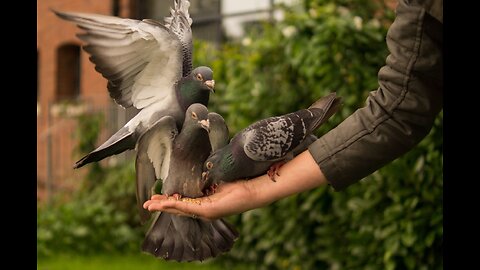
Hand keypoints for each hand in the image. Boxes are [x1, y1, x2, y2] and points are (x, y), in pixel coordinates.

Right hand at [143, 179, 261, 219]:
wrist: (254, 190)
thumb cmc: (239, 183)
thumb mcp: (218, 178)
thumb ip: (207, 177)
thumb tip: (199, 168)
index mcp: (205, 202)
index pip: (183, 202)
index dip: (168, 200)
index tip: (156, 196)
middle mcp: (205, 209)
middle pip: (178, 208)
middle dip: (161, 206)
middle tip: (147, 204)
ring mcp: (207, 211)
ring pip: (180, 209)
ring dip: (164, 207)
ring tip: (151, 205)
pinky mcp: (210, 210)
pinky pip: (189, 207)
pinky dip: (175, 206)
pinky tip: (165, 204)